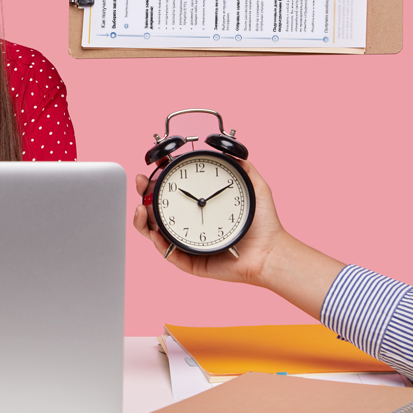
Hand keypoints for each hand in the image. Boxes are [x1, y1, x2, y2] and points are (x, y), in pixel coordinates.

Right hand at [134, 160, 288, 284]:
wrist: (271, 252)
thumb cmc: (264, 224)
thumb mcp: (255, 187)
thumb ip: (243, 167)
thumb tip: (230, 150)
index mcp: (200, 207)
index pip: (173, 191)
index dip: (160, 178)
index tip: (157, 164)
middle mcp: (190, 223)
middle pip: (156, 209)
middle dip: (143, 195)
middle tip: (141, 183)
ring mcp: (188, 242)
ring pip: (154, 232)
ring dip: (142, 220)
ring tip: (141, 209)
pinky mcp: (190, 262)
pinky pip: (169, 253)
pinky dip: (159, 243)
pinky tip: (156, 233)